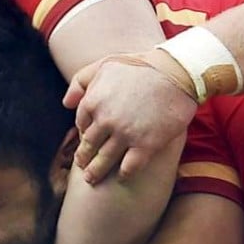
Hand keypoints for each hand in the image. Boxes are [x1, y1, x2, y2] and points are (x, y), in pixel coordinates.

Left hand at [63, 52, 196, 183]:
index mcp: (93, 102)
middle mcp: (105, 121)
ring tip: (92, 178)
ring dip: (95, 172)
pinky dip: (124, 175)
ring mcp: (125, 134)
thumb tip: (66, 104)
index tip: (88, 138)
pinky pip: (129, 168)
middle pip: (89, 146)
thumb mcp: (105, 64)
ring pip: (104, 161)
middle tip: (83, 165)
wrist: (178, 71)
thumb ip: (80, 81)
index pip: (81, 125)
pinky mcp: (146, 145)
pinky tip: (122, 177)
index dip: (84, 132)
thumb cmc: (141, 65)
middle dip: (84, 158)